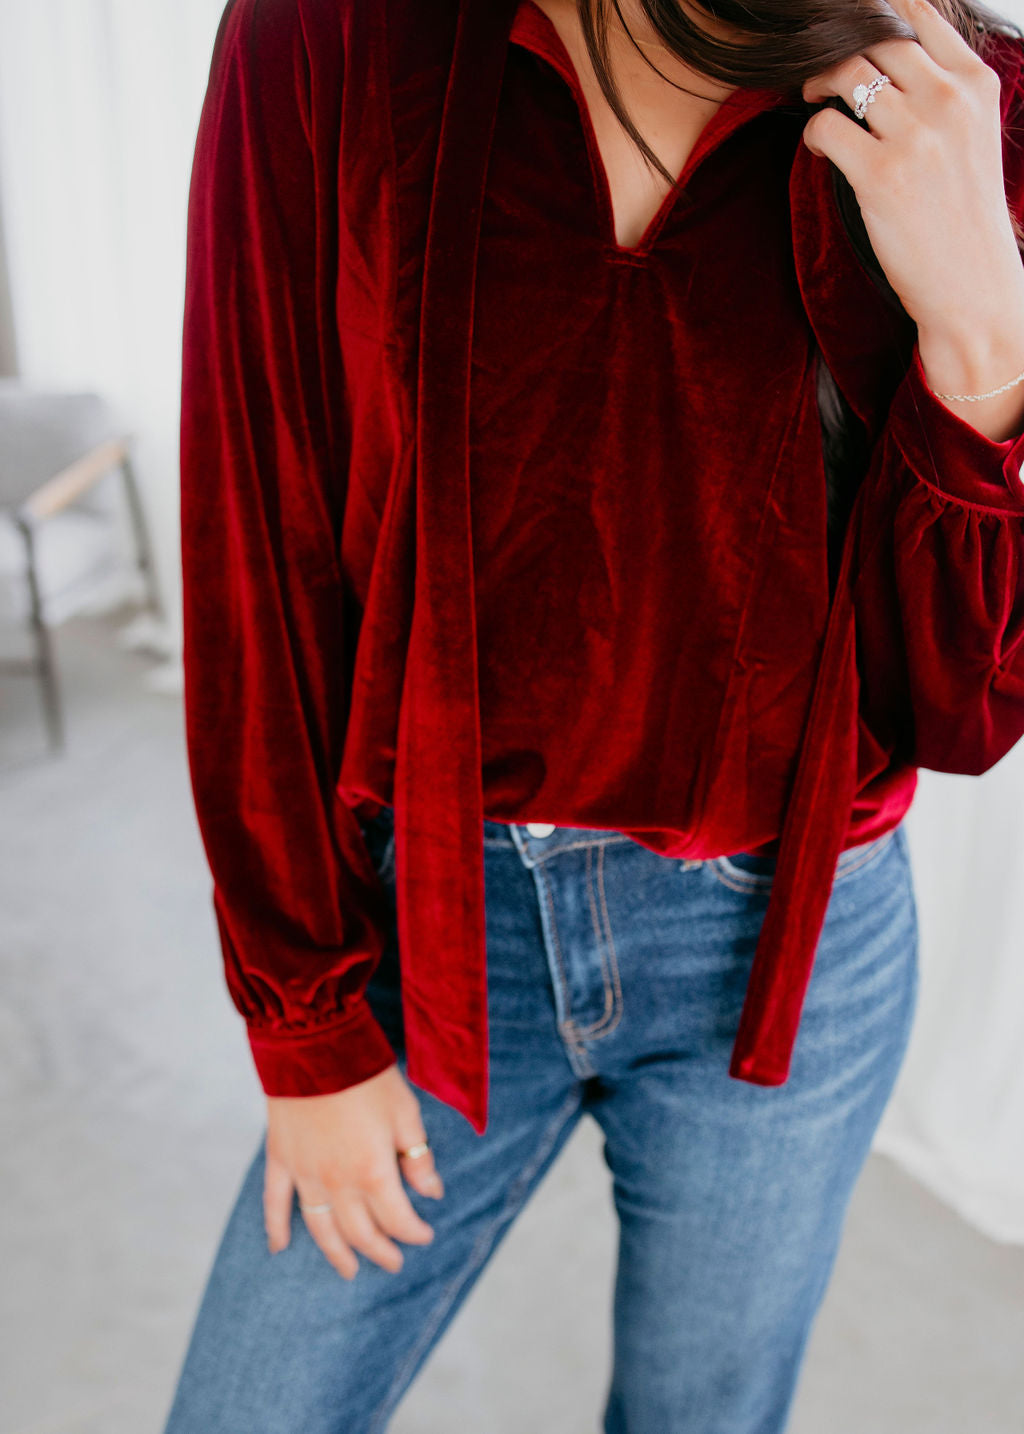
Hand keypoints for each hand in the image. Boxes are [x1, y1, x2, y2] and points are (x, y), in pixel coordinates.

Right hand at [263, 1063, 444, 1279]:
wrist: (313, 1042)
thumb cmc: (365, 1073)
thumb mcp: (405, 1111)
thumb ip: (417, 1156)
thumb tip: (432, 1193)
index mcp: (373, 1171)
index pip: (397, 1219)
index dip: (414, 1232)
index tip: (424, 1235)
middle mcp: (337, 1182)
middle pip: (360, 1232)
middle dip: (381, 1251)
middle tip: (394, 1262)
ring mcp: (304, 1174)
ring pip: (321, 1228)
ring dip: (337, 1254)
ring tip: (350, 1270)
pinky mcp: (280, 1159)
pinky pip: (275, 1203)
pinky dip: (276, 1228)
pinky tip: (280, 1248)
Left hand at [799, 0, 1023, 342]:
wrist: (972, 284)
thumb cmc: (963, 214)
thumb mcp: (972, 134)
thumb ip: (940, 89)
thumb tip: (884, 57)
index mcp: (974, 82)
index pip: (918, 13)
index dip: (876, 11)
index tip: (849, 25)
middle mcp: (948, 99)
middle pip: (876, 37)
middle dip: (838, 49)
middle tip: (821, 74)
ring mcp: (916, 135)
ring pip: (847, 72)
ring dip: (819, 82)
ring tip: (813, 100)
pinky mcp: (881, 174)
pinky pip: (826, 125)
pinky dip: (813, 132)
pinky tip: (819, 149)